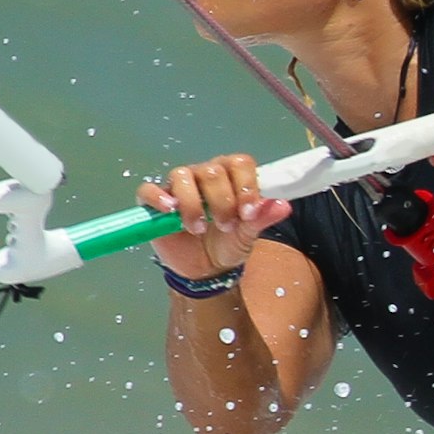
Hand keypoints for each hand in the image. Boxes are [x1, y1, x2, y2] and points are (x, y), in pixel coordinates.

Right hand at [138, 152, 291, 276]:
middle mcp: (205, 174)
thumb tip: (283, 205)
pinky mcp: (156, 202)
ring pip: (182, 176)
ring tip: (198, 229)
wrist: (205, 270)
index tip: (248, 213)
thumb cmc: (228, 245)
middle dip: (221, 201)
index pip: (240, 163)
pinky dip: (158, 198)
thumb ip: (262, 218)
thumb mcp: (248, 235)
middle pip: (212, 170)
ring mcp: (179, 186)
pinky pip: (150, 190)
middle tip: (225, 227)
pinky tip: (170, 211)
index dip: (245, 186)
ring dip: (193, 204)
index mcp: (232, 176)